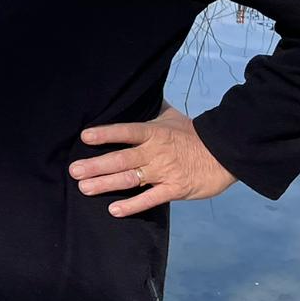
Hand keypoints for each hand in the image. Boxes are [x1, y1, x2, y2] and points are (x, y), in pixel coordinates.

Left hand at [68, 102, 235, 218]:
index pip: (126, 131)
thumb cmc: (194, 133)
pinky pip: (150, 199)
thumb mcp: (171, 116)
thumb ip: (151, 108)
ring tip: (84, 188)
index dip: (105, 134)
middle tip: (74, 170)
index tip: (85, 137)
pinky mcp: (175, 189)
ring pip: (130, 178)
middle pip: (121, 158)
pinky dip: (132, 205)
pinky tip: (114, 210)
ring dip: (106, 184)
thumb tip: (138, 90)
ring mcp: (164, 172)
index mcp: (154, 132)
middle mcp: (155, 152)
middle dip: (96, 165)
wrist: (225, 152)